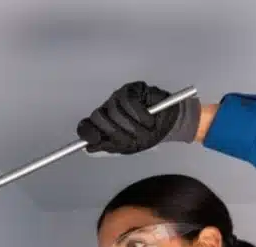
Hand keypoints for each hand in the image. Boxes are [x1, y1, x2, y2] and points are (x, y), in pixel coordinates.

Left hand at [76, 80, 200, 154]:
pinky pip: (129, 102)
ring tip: (145, 130)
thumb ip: (109, 146)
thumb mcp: (128, 146)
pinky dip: (140, 115)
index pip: (86, 126)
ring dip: (132, 125)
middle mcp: (108, 109)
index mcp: (103, 125)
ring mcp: (118, 97)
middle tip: (131, 138)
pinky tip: (148, 120)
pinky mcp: (131, 89)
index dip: (87, 133)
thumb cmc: (148, 134)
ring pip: (114, 110)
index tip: (93, 140)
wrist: (169, 123)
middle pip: (98, 117)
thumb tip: (89, 148)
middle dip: (114, 131)